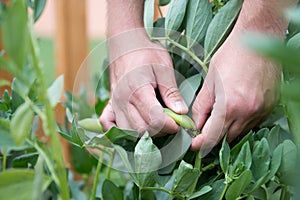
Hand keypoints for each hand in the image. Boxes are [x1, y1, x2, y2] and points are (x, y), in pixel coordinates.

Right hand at [100, 34, 187, 135]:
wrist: (125, 42)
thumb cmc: (146, 52)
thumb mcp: (164, 67)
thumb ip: (171, 92)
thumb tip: (181, 112)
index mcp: (138, 90)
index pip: (155, 120)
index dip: (171, 125)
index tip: (180, 122)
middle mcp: (122, 100)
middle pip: (141, 130)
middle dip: (160, 131)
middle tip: (170, 121)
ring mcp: (114, 103)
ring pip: (127, 131)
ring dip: (144, 133)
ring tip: (157, 123)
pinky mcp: (110, 104)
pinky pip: (108, 125)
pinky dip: (120, 131)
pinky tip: (133, 127)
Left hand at [191, 29, 280, 152]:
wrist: (258, 37)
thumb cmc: (230, 56)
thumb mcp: (210, 80)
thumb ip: (201, 106)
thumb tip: (195, 124)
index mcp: (229, 106)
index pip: (212, 137)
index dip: (200, 144)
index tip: (193, 145)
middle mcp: (247, 113)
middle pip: (226, 138)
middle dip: (212, 137)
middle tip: (202, 130)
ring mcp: (261, 110)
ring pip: (240, 133)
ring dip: (227, 130)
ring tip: (218, 117)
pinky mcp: (269, 106)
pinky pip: (252, 124)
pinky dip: (241, 123)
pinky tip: (234, 111)